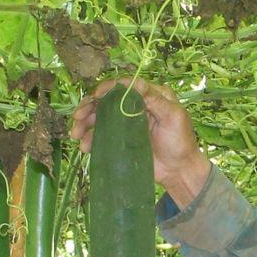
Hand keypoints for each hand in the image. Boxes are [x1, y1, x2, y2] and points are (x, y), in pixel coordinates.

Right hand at [70, 78, 212, 207]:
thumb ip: (156, 101)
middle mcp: (135, 107)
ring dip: (84, 124)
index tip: (95, 95)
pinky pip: (101, 136)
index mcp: (150, 96)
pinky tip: (84, 147)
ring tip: (75, 134)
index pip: (125, 86)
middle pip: (107, 101)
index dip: (108, 88)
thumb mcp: (174, 117)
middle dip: (89, 107)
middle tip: (77, 117)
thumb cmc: (181, 142)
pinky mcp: (120, 141)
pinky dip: (90, 139)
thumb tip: (135, 84)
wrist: (179, 171)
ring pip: (100, 118)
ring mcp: (126, 124)